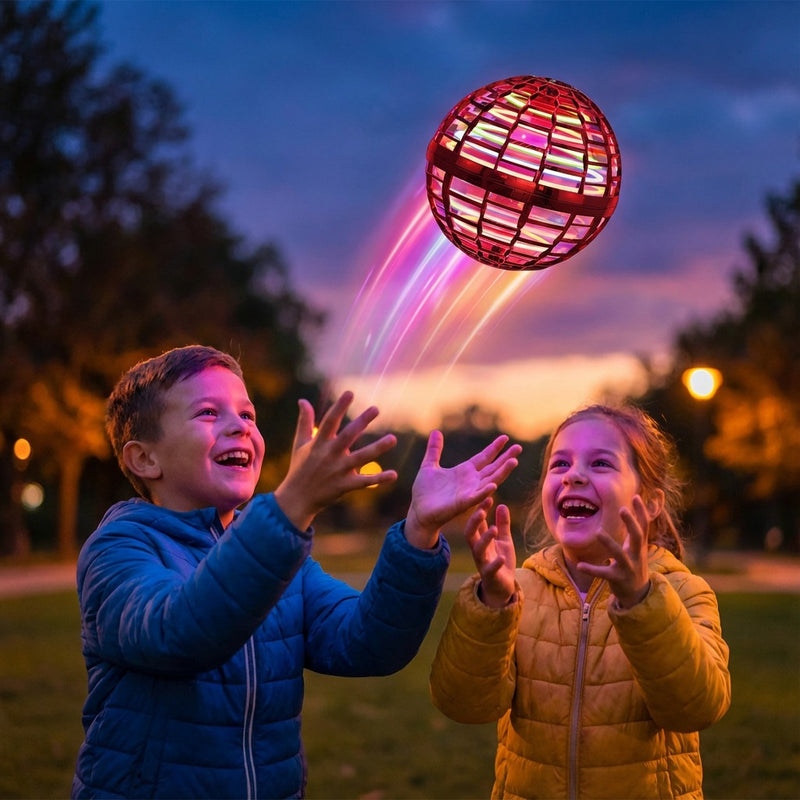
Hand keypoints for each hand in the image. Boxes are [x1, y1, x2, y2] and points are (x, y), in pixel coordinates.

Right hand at [274, 391, 397, 530]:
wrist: (297, 498)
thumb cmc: (299, 468)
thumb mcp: (300, 443)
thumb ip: (305, 421)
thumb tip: (303, 400)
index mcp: (319, 443)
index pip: (330, 421)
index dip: (339, 407)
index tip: (350, 393)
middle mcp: (330, 454)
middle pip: (348, 435)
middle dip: (362, 422)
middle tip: (376, 409)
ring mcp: (338, 470)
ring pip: (361, 457)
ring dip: (377, 448)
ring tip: (393, 438)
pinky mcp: (345, 485)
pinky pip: (365, 482)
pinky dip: (379, 479)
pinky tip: (394, 475)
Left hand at [405, 432, 520, 548]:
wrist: (419, 511)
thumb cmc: (424, 492)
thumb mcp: (429, 466)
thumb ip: (434, 450)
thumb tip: (435, 432)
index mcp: (464, 471)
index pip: (483, 457)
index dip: (494, 448)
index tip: (505, 438)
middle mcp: (471, 481)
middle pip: (492, 467)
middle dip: (506, 458)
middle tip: (519, 447)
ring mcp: (469, 493)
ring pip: (490, 481)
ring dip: (502, 472)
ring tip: (514, 461)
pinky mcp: (462, 504)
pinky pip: (476, 497)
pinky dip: (485, 491)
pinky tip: (493, 485)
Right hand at [465, 500, 516, 607]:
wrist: (502, 587)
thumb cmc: (501, 560)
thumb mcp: (504, 540)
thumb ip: (502, 524)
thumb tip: (502, 505)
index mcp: (481, 539)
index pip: (478, 522)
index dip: (481, 509)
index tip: (488, 497)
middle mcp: (478, 549)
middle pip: (470, 533)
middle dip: (475, 521)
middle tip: (482, 509)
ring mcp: (482, 562)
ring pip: (478, 549)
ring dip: (485, 539)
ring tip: (493, 529)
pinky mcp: (490, 575)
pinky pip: (489, 569)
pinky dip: (495, 563)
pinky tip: (501, 557)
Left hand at [576, 495, 650, 607]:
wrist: (638, 593)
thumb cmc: (634, 562)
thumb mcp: (637, 546)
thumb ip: (637, 529)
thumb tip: (637, 506)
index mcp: (639, 545)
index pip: (644, 526)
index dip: (641, 512)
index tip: (635, 496)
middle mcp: (636, 555)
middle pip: (637, 536)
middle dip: (631, 523)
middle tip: (622, 508)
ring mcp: (628, 567)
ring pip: (619, 554)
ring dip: (608, 543)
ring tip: (597, 531)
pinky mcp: (617, 579)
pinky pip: (603, 573)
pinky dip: (592, 569)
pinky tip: (580, 565)